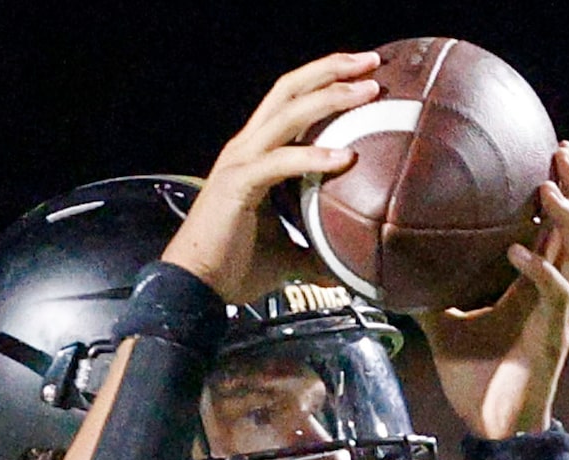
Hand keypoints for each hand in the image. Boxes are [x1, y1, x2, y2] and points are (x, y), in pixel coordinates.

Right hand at [165, 52, 379, 303]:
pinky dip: (314, 156)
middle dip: (331, 69)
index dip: (325, 81)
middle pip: (289, 89)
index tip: (365, 75)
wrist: (196, 288)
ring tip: (369, 90)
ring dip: (330, 96)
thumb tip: (350, 269)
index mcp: (256, 152)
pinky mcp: (238, 183)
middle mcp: (247, 146)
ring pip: (287, 112)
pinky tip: (346, 157)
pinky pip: (280, 161)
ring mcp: (240, 160)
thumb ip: (318, 253)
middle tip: (373, 62)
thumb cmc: (237, 267)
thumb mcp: (290, 256)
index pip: (291, 101)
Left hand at [415, 143, 568, 437]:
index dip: (566, 189)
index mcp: (540, 287)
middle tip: (562, 150)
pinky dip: (540, 270)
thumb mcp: (441, 322)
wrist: (492, 431)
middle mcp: (558, 295)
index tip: (552, 149)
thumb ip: (425, 288)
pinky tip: (517, 251)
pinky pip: (557, 295)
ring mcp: (560, 316)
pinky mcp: (553, 339)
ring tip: (549, 188)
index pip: (562, 228)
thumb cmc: (475, 381)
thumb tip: (385, 260)